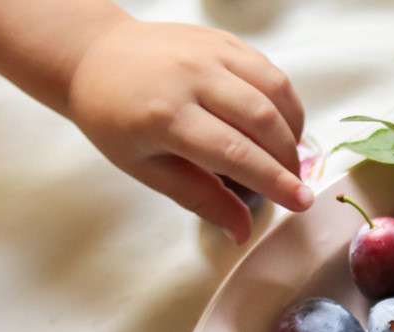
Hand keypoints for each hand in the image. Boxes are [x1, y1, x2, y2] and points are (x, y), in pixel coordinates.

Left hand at [64, 18, 308, 242]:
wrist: (92, 56)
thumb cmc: (114, 119)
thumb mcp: (146, 168)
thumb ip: (200, 199)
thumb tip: (243, 231)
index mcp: (165, 115)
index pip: (235, 153)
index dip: (274, 181)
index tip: (301, 202)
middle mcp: (191, 76)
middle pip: (262, 120)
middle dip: (288, 159)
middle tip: (293, 184)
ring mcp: (209, 51)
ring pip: (274, 90)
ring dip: (293, 129)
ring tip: (289, 155)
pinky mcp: (222, 39)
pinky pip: (269, 70)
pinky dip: (285, 102)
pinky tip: (280, 125)